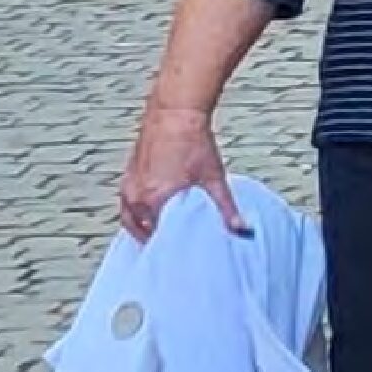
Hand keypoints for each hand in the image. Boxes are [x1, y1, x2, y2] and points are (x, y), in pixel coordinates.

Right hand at [117, 97, 242, 239]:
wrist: (174, 113)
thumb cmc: (193, 142)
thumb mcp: (214, 178)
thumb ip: (226, 208)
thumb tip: (242, 229)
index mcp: (155, 200)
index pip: (158, 238)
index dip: (170, 249)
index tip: (181, 258)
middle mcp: (136, 196)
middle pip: (143, 231)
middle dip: (157, 241)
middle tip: (172, 252)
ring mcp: (129, 186)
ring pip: (132, 219)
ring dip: (145, 229)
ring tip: (162, 237)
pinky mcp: (128, 176)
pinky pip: (128, 205)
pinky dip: (138, 214)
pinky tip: (153, 215)